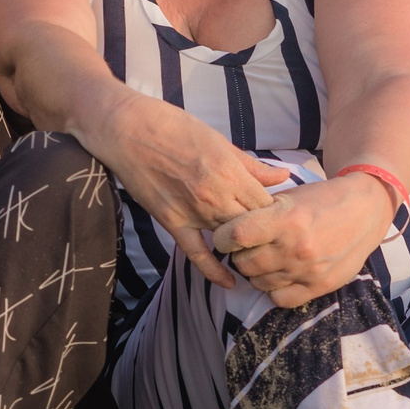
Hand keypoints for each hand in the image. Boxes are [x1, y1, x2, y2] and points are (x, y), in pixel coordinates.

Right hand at [90, 95, 292, 288]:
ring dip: (244, 246)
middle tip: (268, 233)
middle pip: (254, 227)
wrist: (126, 130)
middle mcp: (216, 196)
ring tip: (254, 250)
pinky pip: (197, 254)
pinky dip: (214, 270)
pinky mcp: (172, 222)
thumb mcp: (219, 140)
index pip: (268, 205)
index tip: (277, 213)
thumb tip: (283, 176)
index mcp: (230, 172)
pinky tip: (229, 282)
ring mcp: (194, 212)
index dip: (277, 211)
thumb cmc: (173, 126)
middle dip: (265, 232)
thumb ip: (251, 165)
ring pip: (231, 240)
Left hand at [210, 175, 393, 306]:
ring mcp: (308, 270)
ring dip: (257, 272)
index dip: (223, 236)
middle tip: (249, 247)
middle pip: (243, 263)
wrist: (365, 211)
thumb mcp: (288, 196)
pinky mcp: (320, 286)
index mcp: (286, 219)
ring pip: (258, 283)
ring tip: (267, 257)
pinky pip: (280, 299)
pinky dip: (274, 288)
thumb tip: (227, 230)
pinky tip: (280, 273)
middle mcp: (296, 247)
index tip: (225, 235)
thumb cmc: (321, 199)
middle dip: (240, 255)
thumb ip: (258, 213)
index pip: (235, 236)